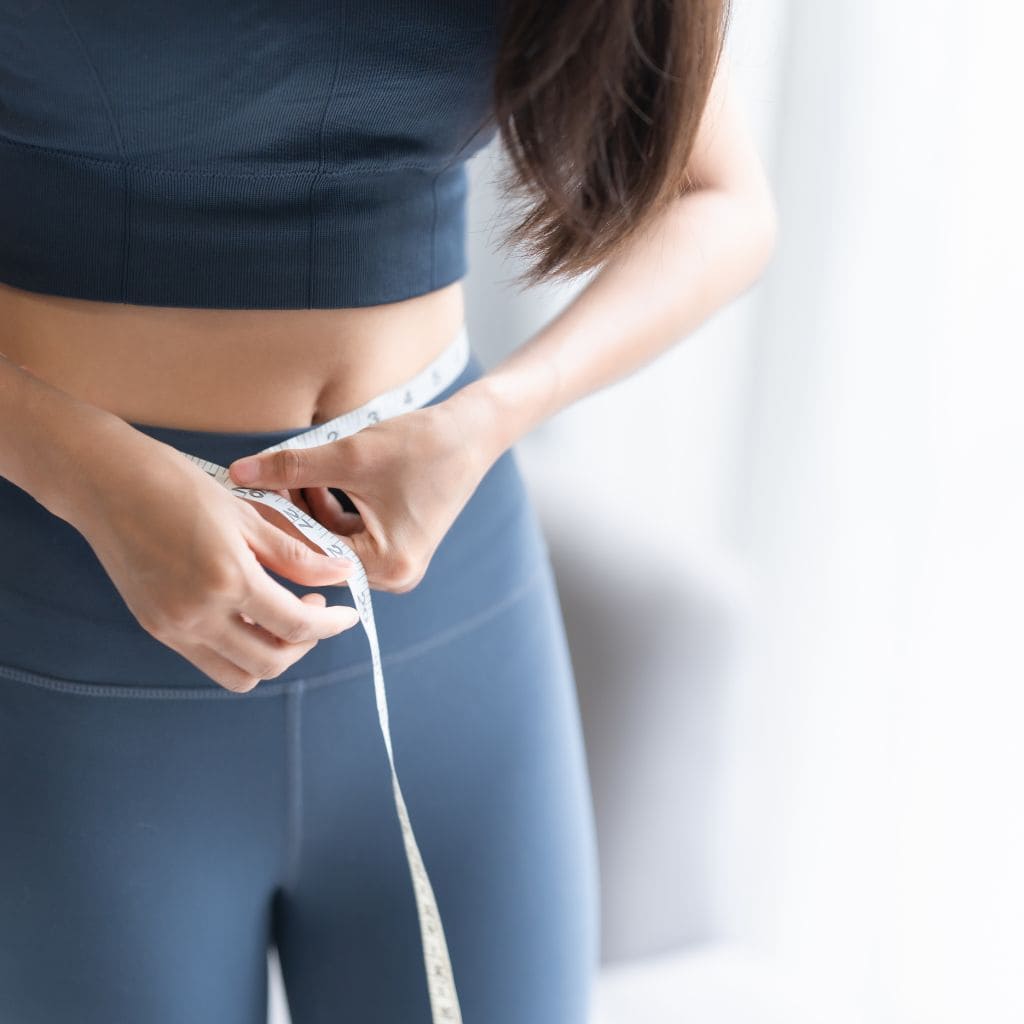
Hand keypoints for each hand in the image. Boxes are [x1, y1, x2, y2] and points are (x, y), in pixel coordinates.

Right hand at [70, 425, 362, 692]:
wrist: (106, 482)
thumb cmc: (179, 486)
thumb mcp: (247, 515)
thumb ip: (296, 553)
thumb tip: (342, 573)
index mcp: (228, 580)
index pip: (297, 625)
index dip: (331, 624)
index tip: (347, 613)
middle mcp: (198, 614)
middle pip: (271, 662)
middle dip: (304, 643)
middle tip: (314, 610)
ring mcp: (172, 627)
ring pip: (238, 674)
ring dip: (270, 655)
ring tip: (281, 616)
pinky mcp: (155, 628)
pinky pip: (208, 660)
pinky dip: (237, 649)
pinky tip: (247, 614)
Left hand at [226, 400, 496, 593]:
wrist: (472, 431)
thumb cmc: (421, 444)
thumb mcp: (350, 454)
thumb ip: (292, 467)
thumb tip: (239, 473)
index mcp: (388, 564)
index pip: (313, 552)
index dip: (277, 520)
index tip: (246, 494)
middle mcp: (394, 575)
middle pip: (320, 550)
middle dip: (290, 514)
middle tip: (257, 481)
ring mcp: (396, 563)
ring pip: (330, 540)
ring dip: (306, 507)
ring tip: (283, 472)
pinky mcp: (395, 545)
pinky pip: (347, 533)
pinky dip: (327, 507)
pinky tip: (310, 477)